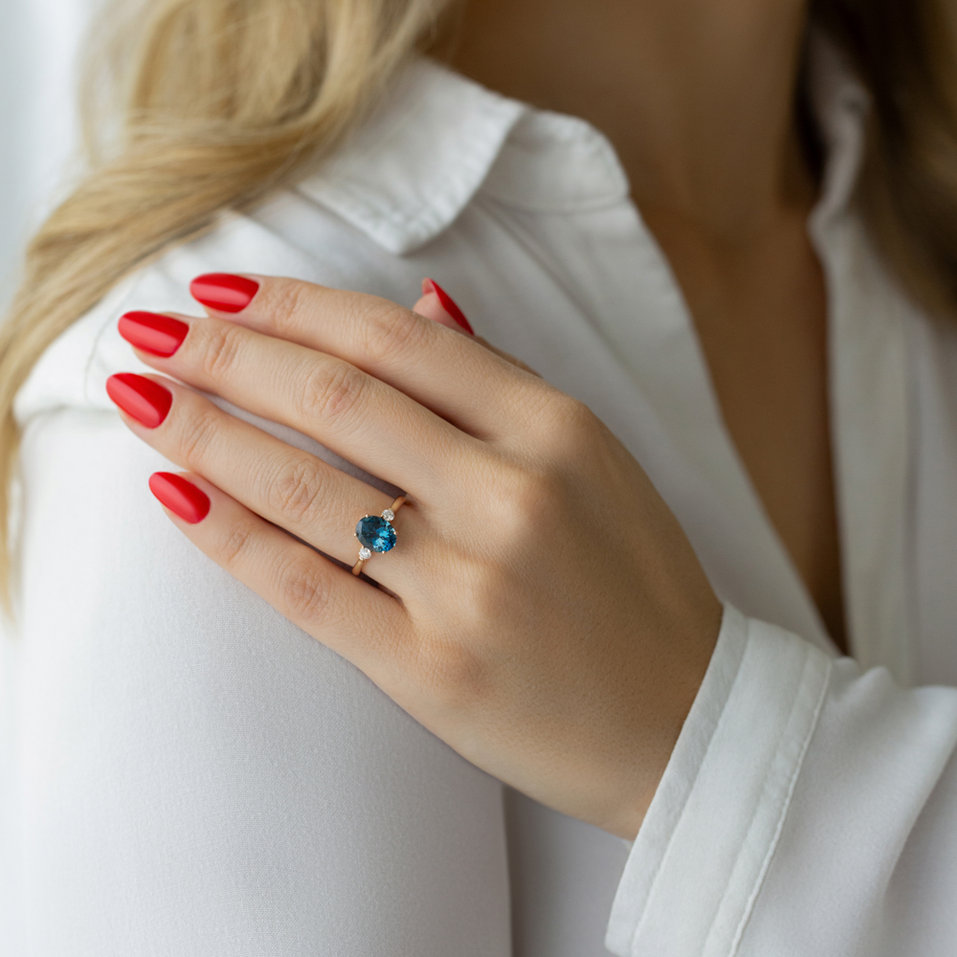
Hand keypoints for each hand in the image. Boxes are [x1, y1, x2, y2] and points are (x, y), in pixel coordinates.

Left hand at [105, 273, 722, 840]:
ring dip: (204, 431)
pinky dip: (229, 537)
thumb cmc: (639, 585)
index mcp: (555, 429)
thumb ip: (502, 381)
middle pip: (336, 397)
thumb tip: (422, 300)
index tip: (221, 290)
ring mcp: (467, 584)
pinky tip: (174, 495)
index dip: (293, 305)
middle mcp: (510, 495)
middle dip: (226, 352)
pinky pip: (305, 588)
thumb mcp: (596, 460)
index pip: (396, 338)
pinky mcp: (430, 668)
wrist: (686, 719)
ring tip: (140, 396)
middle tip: (151, 329)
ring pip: (304, 486)